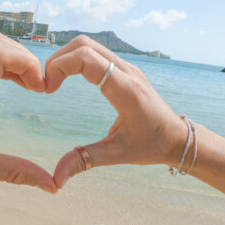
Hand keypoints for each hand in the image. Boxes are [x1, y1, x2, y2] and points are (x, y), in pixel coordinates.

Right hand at [44, 36, 187, 187]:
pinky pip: (96, 52)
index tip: (48, 89)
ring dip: (66, 57)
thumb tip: (55, 179)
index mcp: (125, 90)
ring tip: (53, 81)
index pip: (86, 58)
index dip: (60, 66)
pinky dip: (76, 58)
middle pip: (84, 44)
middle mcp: (126, 72)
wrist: (178, 137)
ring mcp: (127, 67)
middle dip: (58, 59)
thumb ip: (84, 160)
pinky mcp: (125, 69)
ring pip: (89, 44)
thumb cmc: (152, 145)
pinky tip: (67, 78)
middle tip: (46, 84)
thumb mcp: (117, 155)